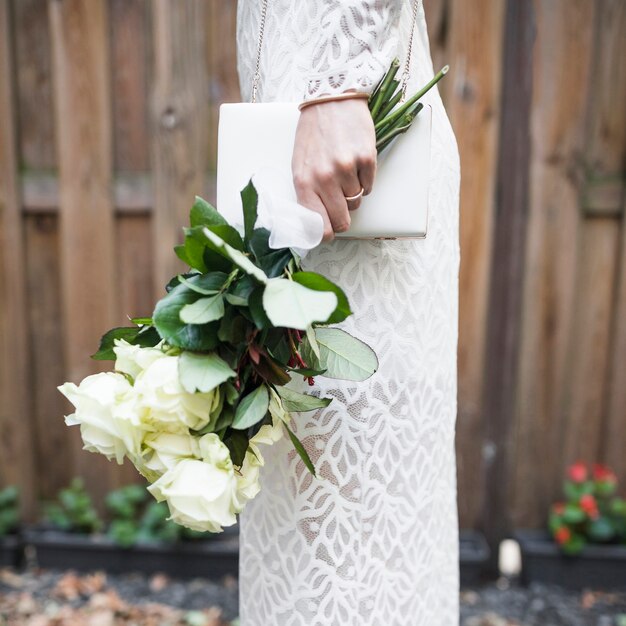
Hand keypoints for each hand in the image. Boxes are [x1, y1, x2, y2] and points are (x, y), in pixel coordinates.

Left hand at [291, 95, 376, 241]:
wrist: (330, 98)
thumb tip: (319, 223)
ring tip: (344, 173)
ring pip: (356, 202)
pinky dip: (364, 180)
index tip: (330, 232)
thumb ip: (307, 194)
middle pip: (342, 220)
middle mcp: (325, 178)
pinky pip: (369, 186)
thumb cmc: (313, 135)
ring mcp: (347, 168)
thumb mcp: (300, 165)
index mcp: (304, 182)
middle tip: (340, 205)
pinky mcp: (366, 158)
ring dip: (352, 193)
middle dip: (343, 217)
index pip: (320, 226)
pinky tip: (355, 163)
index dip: (327, 233)